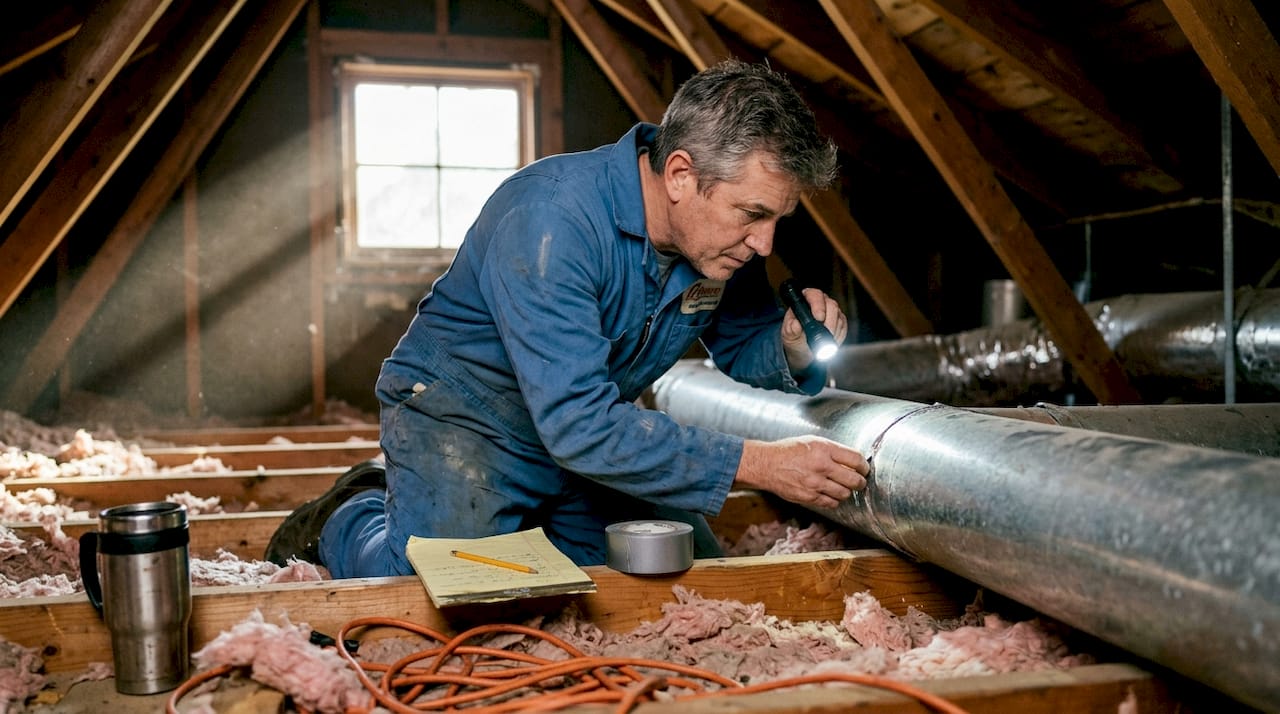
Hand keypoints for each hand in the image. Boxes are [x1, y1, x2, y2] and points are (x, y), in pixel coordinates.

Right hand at [735, 436, 868, 509]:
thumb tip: (854, 461)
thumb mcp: (813, 442)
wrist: (766, 465)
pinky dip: (834, 500)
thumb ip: (833, 450)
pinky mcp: (808, 497)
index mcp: (824, 449)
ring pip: (844, 494)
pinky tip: (831, 494)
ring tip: (843, 487)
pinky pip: (831, 503)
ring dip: (847, 492)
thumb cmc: (790, 450)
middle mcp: (821, 466)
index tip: (864, 469)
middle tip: (859, 482)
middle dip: (860, 482)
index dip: (864, 466)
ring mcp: (814, 484)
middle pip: (854, 480)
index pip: (855, 460)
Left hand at [781, 287, 847, 370]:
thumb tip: (795, 325)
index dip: (818, 306)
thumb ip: (790, 330)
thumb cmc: (795, 338)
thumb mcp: (788, 336)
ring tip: (822, 341)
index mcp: (805, 300)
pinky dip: (837, 335)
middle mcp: (820, 303)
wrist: (803, 350)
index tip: (818, 318)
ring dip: (832, 331)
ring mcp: (832, 311)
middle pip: (831, 305)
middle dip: (828, 322)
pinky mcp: (840, 321)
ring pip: (838, 317)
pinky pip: (843, 326)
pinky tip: (828, 340)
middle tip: (823, 334)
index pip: (814, 295)